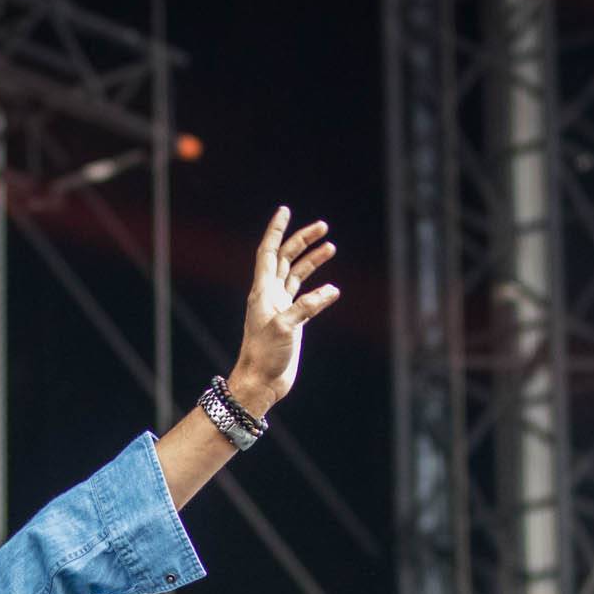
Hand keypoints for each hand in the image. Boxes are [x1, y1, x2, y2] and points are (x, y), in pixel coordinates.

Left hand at [227, 207, 339, 417]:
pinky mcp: (291, 322)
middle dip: (302, 241)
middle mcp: (270, 296)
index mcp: (262, 292)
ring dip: (312, 261)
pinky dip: (319, 289)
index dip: (276, 231)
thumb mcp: (285, 328)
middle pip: (286, 259)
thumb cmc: (264, 356)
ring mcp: (281, 308)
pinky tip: (332, 287)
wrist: (261, 382)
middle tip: (322, 227)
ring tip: (331, 247)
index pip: (268, 252)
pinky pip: (306, 298)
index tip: (285, 211)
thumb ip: (306, 307)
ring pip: (297, 276)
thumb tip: (331, 291)